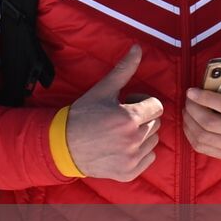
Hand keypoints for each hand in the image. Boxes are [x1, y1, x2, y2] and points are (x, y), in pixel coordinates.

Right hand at [64, 46, 161, 181]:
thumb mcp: (103, 90)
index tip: (128, 103)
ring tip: (122, 132)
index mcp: (130, 118)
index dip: (143, 102)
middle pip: (156, 124)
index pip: (157, 107)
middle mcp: (133, 140)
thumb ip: (124, 70)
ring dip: (143, 135)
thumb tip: (138, 47)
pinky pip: (149, 159)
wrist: (64, 145)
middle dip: (143, 118)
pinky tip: (122, 147)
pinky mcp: (129, 173)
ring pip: (154, 141)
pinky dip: (140, 153)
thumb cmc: (83, 115)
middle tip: (122, 117)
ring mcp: (132, 159)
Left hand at [184, 33, 220, 162]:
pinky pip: (205, 148)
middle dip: (193, 109)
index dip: (204, 99)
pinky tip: (190, 124)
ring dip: (190, 122)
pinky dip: (192, 136)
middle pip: (210, 123)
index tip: (191, 91)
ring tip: (187, 109)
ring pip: (204, 137)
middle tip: (187, 99)